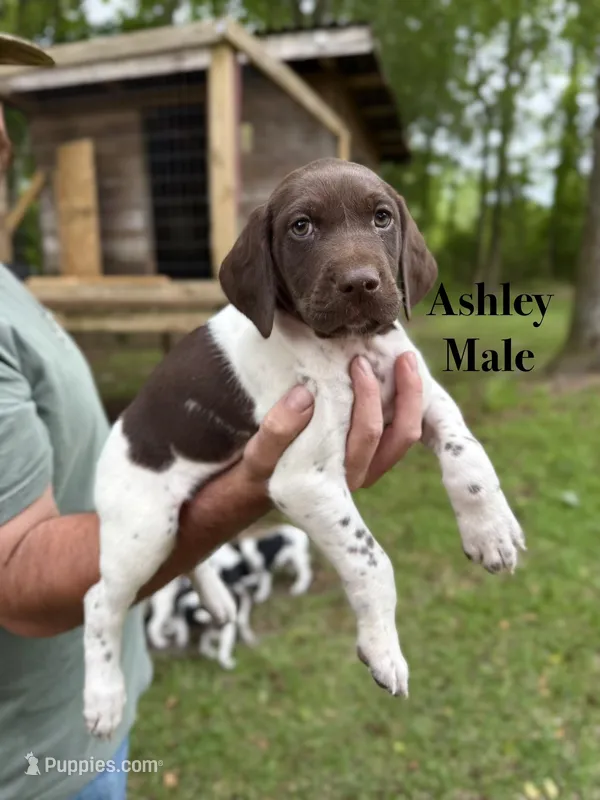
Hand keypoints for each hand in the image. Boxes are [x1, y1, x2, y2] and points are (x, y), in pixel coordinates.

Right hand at [239, 351, 422, 491]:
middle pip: (401, 435)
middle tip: (398, 357)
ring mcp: (373, 464)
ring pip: (407, 433)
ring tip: (407, 360)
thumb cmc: (265, 466)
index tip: (357, 364)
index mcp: (340, 476)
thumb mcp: (260, 453)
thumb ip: (278, 429)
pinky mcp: (375, 453)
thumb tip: (304, 395)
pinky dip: (404, 401)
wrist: (267, 482)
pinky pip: (400, 429)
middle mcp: (364, 473)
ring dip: (412, 397)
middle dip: (404, 392)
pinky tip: (398, 373)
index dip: (369, 398)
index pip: (367, 436)